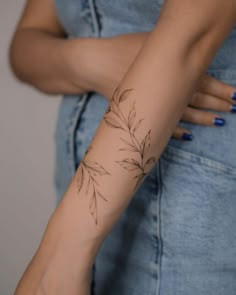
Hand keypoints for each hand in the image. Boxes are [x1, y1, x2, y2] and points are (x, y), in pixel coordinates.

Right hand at [73, 33, 235, 139]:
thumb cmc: (124, 50)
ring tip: (218, 122)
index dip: (222, 91)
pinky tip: (188, 136)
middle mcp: (165, 90)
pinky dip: (176, 132)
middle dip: (217, 106)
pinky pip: (162, 126)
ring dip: (202, 119)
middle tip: (231, 110)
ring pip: (184, 115)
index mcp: (171, 71)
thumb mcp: (152, 43)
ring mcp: (154, 105)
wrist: (98, 64)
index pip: (204, 83)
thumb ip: (175, 51)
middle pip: (198, 100)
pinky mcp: (143, 114)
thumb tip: (196, 54)